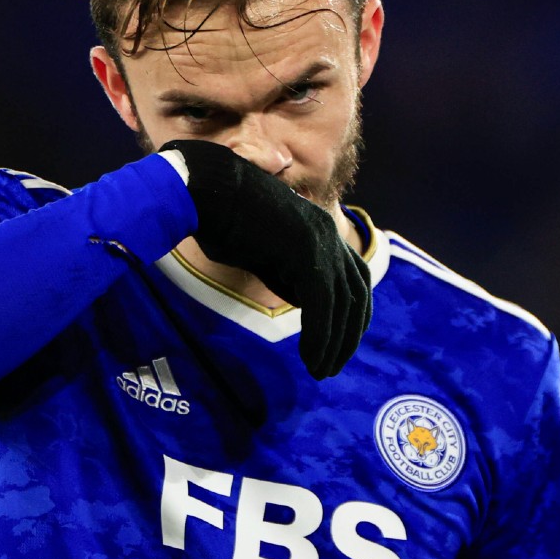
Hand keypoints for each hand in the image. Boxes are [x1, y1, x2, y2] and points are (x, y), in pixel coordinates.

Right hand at [160, 139, 371, 378]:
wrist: (203, 188)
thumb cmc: (220, 218)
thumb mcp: (261, 253)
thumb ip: (286, 275)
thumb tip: (304, 303)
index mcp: (319, 229)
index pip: (354, 277)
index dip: (353, 312)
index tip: (341, 341)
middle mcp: (327, 232)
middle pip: (356, 292)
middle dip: (349, 333)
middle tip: (333, 365)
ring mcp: (319, 239)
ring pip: (341, 303)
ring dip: (333, 342)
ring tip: (320, 370)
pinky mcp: (305, 251)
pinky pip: (322, 303)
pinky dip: (319, 335)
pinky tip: (311, 358)